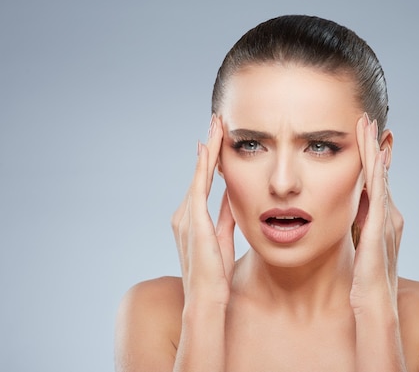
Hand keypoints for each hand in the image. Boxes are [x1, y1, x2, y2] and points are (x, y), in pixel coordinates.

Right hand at [170, 116, 235, 306]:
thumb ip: (225, 214)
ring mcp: (185, 217)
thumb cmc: (215, 274)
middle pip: (199, 173)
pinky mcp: (193, 221)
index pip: (202, 182)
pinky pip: (199, 187)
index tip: (219, 138)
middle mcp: (183, 215)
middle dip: (209, 146)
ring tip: (217, 125)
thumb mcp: (223, 236)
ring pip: (199, 175)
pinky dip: (204, 166)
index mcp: (191, 219)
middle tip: (217, 121)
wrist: (206, 300)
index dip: (211, 159)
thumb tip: (233, 194)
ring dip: (208, 149)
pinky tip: (209, 148)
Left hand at [350, 113, 403, 314]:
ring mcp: (387, 221)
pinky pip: (378, 194)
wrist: (374, 306)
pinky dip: (375, 172)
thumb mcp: (359, 249)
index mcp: (382, 220)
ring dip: (373, 150)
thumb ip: (356, 229)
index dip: (371, 159)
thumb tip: (348, 212)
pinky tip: (371, 155)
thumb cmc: (365, 283)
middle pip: (381, 173)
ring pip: (381, 177)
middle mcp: (389, 216)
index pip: (376, 182)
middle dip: (374, 146)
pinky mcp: (380, 229)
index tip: (364, 136)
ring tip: (368, 125)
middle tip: (368, 119)